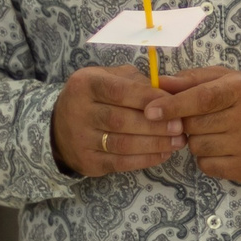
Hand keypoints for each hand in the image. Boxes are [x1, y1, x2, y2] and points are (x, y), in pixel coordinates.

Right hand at [51, 65, 184, 177]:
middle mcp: (78, 111)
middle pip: (121, 120)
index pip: (120, 92)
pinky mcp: (86, 162)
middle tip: (180, 127)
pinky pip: (119, 163)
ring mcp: (80, 139)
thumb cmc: (96, 97)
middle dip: (156, 125)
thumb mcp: (110, 78)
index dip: (149, 99)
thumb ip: (137, 81)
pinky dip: (144, 160)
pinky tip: (163, 154)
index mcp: (85, 84)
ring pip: (121, 144)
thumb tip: (169, 92)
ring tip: (177, 142)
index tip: (174, 104)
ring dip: (154, 144)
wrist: (59, 127)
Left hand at [149, 67, 240, 183]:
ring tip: (217, 133)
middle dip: (187, 123)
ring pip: (198, 146)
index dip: (174, 105)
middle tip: (202, 118)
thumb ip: (193, 79)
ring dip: (198, 141)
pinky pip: (206, 165)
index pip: (202, 98)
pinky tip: (223, 148)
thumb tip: (159, 82)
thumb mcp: (229, 80)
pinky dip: (207, 159)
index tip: (150, 111)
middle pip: (194, 124)